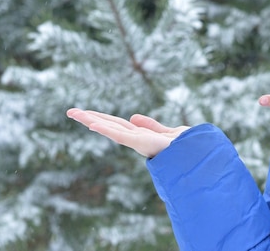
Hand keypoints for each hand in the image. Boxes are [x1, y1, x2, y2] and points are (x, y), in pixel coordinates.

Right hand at [67, 108, 189, 157]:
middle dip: (91, 118)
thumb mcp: (169, 132)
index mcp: (143, 136)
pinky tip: (93, 124)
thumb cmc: (188, 149)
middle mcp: (138, 140)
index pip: (118, 125)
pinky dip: (107, 130)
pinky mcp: (144, 144)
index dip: (103, 119)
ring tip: (73, 113)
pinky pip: (122, 136)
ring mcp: (139, 143)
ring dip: (92, 121)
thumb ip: (152, 126)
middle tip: (70, 112)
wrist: (200, 157)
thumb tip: (133, 116)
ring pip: (112, 129)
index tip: (87, 116)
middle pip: (111, 125)